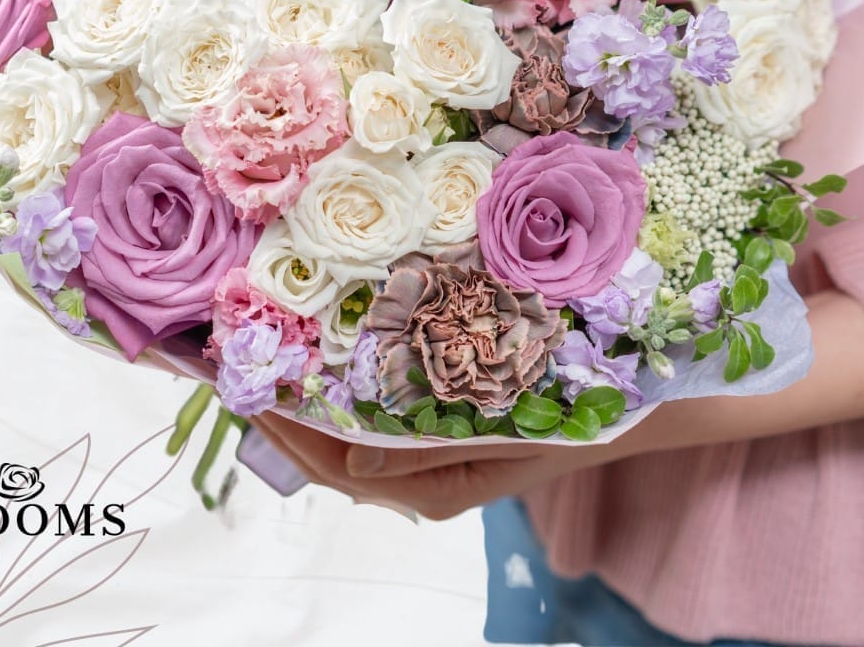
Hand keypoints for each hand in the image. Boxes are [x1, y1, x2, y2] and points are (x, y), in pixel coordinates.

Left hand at [251, 410, 614, 519]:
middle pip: (336, 459)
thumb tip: (353, 460)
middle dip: (288, 423)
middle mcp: (423, 482)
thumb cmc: (566, 420)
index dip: (294, 434)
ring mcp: (430, 461)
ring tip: (272, 373)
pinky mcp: (440, 438)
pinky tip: (328, 374)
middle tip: (243, 379)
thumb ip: (430, 451)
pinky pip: (378, 426)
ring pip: (353, 443)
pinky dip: (347, 401)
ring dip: (312, 411)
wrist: (620, 412)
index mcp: (434, 490)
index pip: (340, 468)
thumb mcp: (502, 437)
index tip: (255, 396)